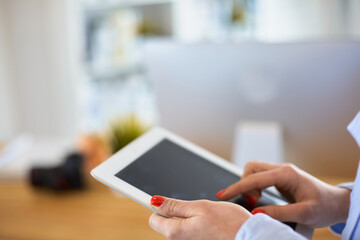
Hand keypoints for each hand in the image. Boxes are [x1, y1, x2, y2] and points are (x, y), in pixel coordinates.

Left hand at [149, 196, 250, 239]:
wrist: (251, 238)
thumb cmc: (228, 222)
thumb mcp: (200, 207)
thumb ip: (175, 205)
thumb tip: (154, 201)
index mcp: (176, 232)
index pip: (154, 219)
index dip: (160, 207)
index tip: (167, 200)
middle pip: (168, 224)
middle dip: (178, 213)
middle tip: (198, 209)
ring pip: (181, 227)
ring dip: (190, 219)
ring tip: (208, 217)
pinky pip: (192, 233)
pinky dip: (198, 226)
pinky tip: (211, 225)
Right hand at [217, 161, 350, 227]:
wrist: (337, 202)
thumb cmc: (324, 206)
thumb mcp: (304, 213)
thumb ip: (279, 213)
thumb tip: (255, 213)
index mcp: (286, 174)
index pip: (254, 178)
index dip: (237, 187)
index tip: (223, 195)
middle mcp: (282, 169)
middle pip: (251, 168)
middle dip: (243, 183)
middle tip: (248, 202)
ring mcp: (281, 172)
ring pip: (254, 171)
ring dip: (249, 184)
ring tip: (254, 201)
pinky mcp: (280, 177)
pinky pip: (260, 177)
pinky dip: (254, 186)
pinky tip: (258, 197)